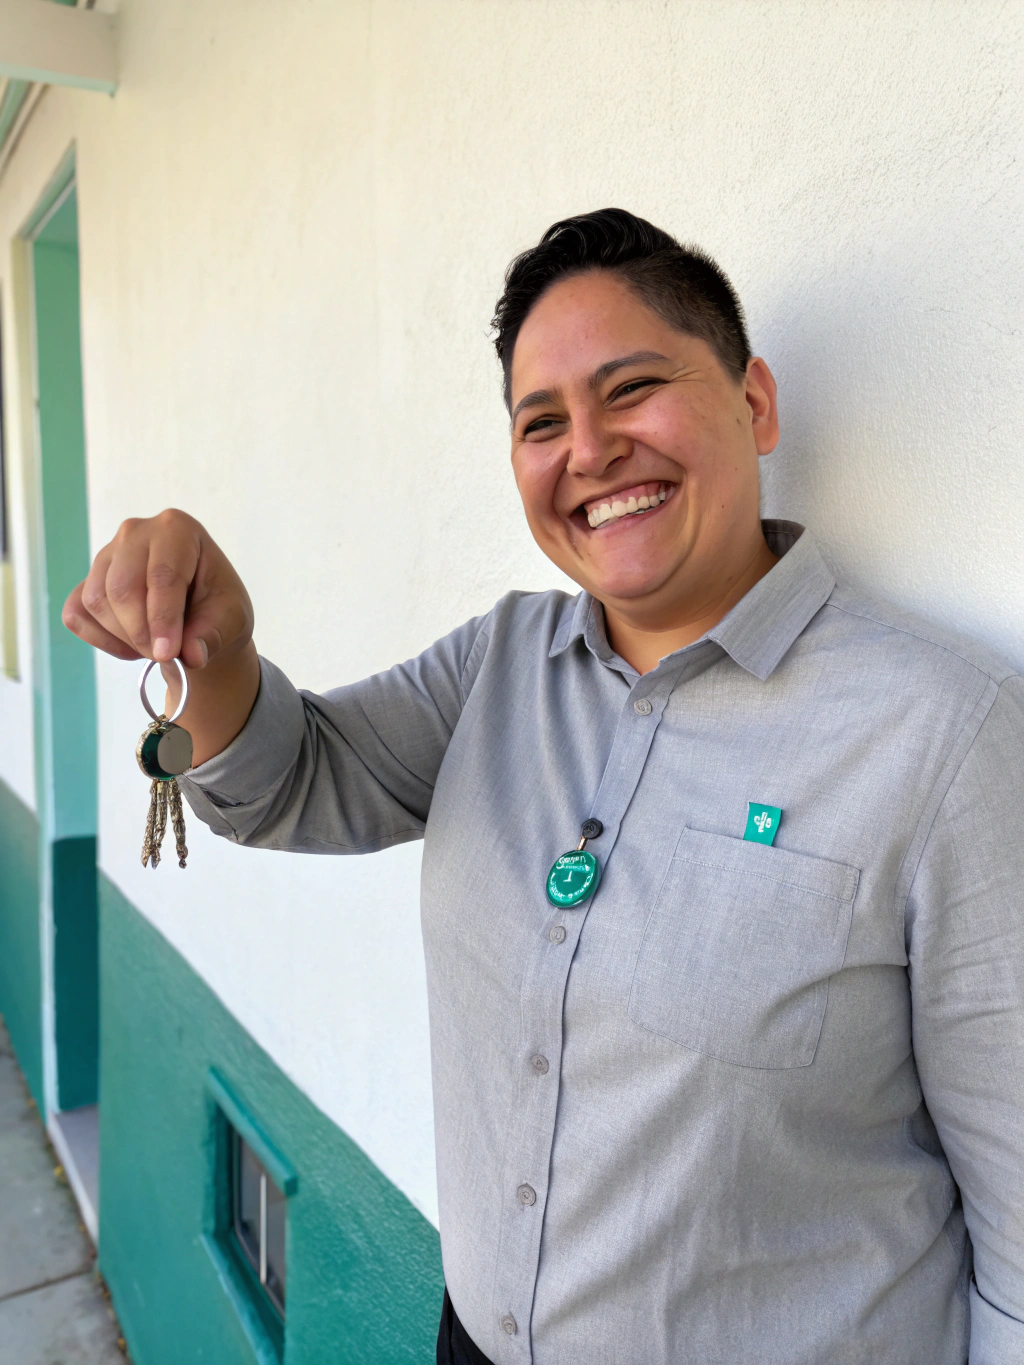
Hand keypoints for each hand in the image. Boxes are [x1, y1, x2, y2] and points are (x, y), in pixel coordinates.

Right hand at [63, 510, 260, 765]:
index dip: (163, 618)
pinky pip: (77, 614)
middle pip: (123, 588)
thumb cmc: (217, 607)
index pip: (162, 574)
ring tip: (156, 646)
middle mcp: (135, 532)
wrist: (200, 613)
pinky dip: (101, 640)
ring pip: (96, 602)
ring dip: (125, 637)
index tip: (168, 654)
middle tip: (166, 656)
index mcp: (177, 529)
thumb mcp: (232, 619)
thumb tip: (193, 655)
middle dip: (142, 632)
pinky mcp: (86, 581)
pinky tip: (131, 646)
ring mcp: (106, 555)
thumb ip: (213, 635)